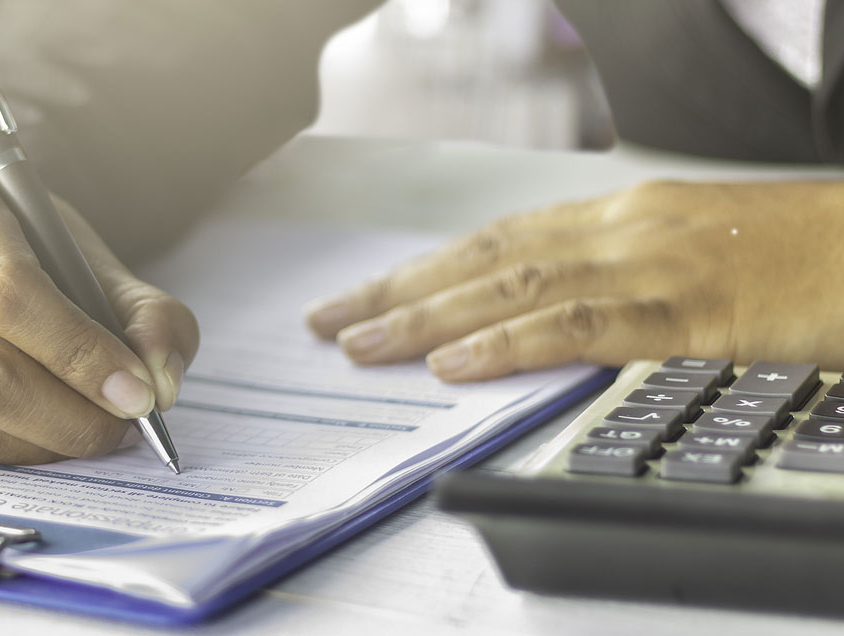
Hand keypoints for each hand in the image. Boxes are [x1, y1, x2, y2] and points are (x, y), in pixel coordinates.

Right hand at [0, 166, 197, 463]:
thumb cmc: (23, 250)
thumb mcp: (87, 257)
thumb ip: (144, 312)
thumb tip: (159, 382)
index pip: (8, 292)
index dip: (79, 353)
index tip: (136, 392)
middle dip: (71, 416)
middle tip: (122, 424)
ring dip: (42, 444)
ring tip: (87, 429)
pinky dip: (6, 453)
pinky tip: (38, 431)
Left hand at [304, 180, 843, 380]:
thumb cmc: (802, 256)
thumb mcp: (695, 255)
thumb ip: (619, 281)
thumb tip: (543, 318)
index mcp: (623, 219)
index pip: (496, 241)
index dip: (423, 270)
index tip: (365, 296)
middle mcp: (624, 231)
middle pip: (483, 258)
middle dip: (398, 292)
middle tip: (329, 322)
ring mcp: (654, 265)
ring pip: (513, 286)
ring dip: (429, 318)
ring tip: (361, 344)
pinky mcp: (690, 310)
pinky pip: (582, 324)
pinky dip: (511, 342)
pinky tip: (457, 361)